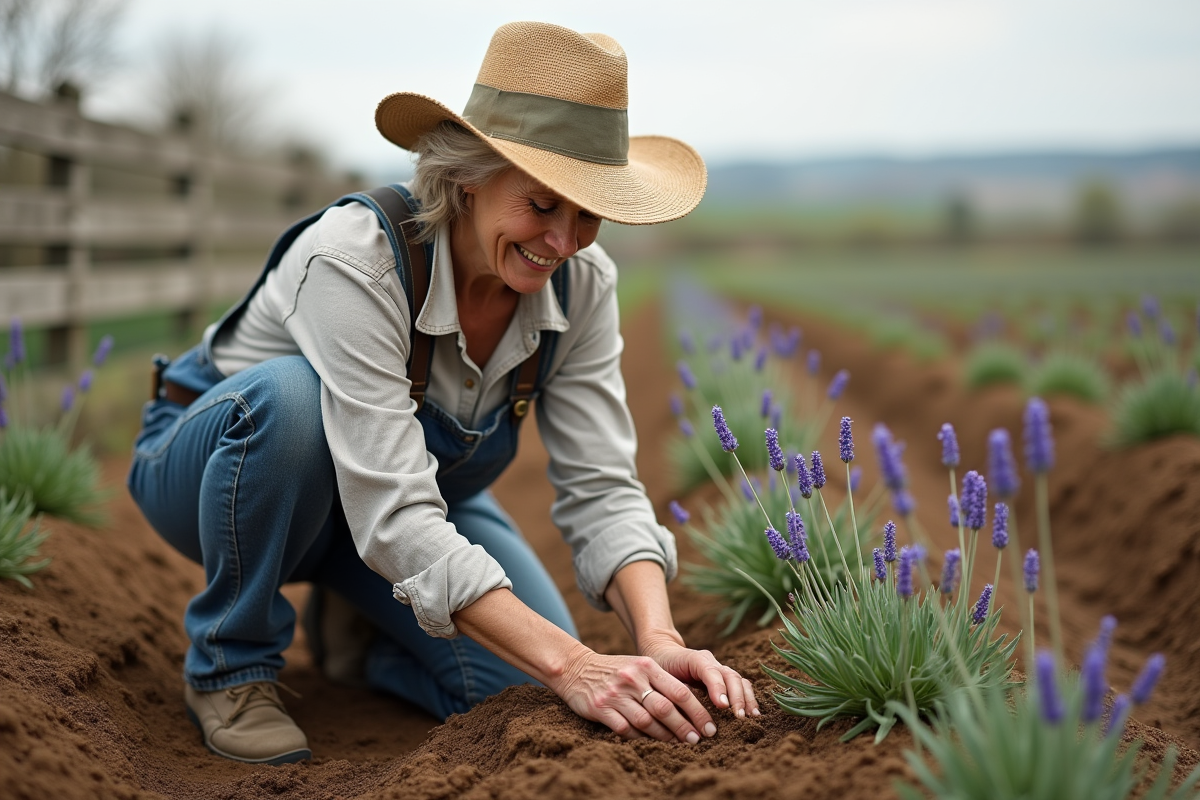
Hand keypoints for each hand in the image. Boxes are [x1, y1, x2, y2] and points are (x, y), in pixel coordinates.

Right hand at [549, 645, 718, 743]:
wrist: (575, 668)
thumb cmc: (614, 670)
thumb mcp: (638, 666)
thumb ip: (660, 681)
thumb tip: (692, 703)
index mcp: (646, 666)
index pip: (678, 691)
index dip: (697, 711)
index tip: (709, 725)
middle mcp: (633, 679)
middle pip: (665, 708)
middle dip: (685, 727)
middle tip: (698, 740)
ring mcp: (616, 694)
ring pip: (647, 721)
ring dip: (665, 736)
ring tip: (679, 744)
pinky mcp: (600, 708)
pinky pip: (625, 729)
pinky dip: (640, 738)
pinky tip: (650, 743)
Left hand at [639, 636, 759, 719]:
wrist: (664, 652)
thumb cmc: (660, 667)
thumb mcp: (661, 675)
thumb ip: (673, 689)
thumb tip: (681, 713)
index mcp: (695, 659)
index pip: (710, 671)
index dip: (718, 688)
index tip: (723, 706)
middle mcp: (711, 662)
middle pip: (730, 675)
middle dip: (737, 696)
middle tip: (739, 716)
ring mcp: (720, 669)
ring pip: (739, 679)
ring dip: (746, 698)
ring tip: (750, 717)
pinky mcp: (724, 678)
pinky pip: (741, 685)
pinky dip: (748, 697)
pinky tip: (753, 713)